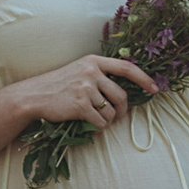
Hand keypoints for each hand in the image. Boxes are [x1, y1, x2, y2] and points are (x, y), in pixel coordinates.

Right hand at [20, 53, 160, 128]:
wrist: (33, 95)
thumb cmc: (58, 85)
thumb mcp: (79, 70)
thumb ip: (99, 74)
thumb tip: (124, 90)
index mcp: (93, 60)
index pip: (126, 68)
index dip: (144, 79)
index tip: (155, 89)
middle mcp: (91, 71)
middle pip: (122, 95)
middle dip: (122, 111)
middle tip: (117, 117)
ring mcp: (85, 88)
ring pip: (111, 111)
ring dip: (109, 121)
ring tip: (100, 121)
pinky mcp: (80, 105)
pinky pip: (101, 122)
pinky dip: (98, 128)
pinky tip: (90, 125)